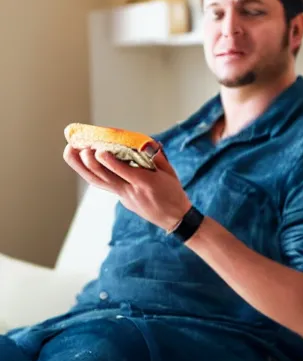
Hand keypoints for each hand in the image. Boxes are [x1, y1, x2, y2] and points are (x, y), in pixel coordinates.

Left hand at [63, 145, 190, 231]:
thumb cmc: (174, 193)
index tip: (97, 148)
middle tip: (77, 146)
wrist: (174, 218)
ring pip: (97, 182)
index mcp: (144, 183)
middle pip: (102, 177)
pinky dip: (93, 172)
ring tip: (69, 152)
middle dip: (86, 161)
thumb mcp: (169, 172)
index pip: (121, 171)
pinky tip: (84, 162)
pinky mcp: (122, 200)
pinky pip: (104, 184)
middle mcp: (129, 191)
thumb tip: (144, 141)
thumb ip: (156, 156)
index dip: (107, 160)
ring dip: (81, 167)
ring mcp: (123, 197)